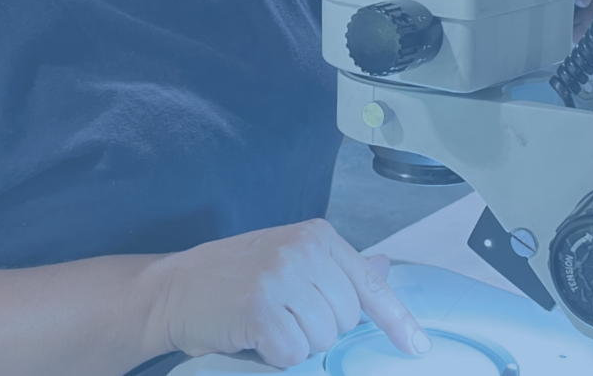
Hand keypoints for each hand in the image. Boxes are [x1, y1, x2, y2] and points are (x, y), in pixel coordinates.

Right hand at [142, 219, 430, 368]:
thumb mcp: (290, 259)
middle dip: (321, 330)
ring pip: (323, 340)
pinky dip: (276, 356)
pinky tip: (254, 336)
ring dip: (298, 344)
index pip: (369, 283)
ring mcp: (280, 276)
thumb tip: (385, 266)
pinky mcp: (260, 307)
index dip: (397, 320)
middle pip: (347, 320)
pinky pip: (294, 354)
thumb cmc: (234, 276)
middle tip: (284, 315)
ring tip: (268, 323)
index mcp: (316, 236)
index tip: (417, 346)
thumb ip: (337, 268)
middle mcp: (302, 250)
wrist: (175, 287)